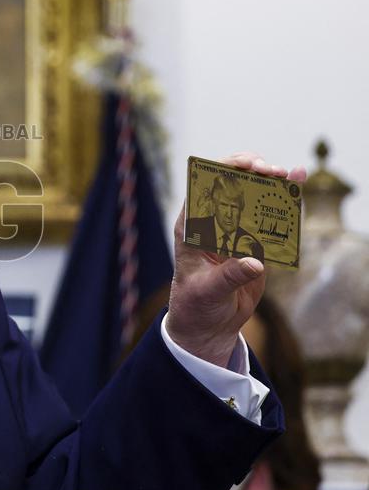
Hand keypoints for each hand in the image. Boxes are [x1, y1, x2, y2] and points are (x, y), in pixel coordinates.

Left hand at [167, 152, 305, 366]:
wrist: (207, 323)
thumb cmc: (196, 304)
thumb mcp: (209, 291)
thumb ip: (230, 276)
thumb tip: (256, 262)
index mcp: (192, 226)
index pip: (203, 187)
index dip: (224, 169)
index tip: (247, 165)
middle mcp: (212, 222)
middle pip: (231, 184)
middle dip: (251, 170)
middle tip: (273, 171)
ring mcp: (235, 229)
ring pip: (252, 195)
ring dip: (270, 180)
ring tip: (288, 174)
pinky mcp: (254, 241)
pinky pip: (270, 216)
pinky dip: (284, 200)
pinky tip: (298, 183)